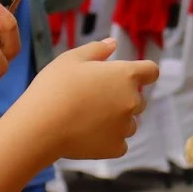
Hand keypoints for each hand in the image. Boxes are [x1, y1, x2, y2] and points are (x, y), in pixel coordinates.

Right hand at [13, 38, 159, 158]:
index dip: (143, 73)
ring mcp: (125, 127)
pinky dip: (108, 140)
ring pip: (128, 122)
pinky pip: (119, 143)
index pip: (151, 71)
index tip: (129, 76)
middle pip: (137, 99)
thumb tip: (113, 43)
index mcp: (125, 75)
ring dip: (116, 120)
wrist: (41, 126)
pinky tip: (87, 134)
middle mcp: (132, 101)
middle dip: (121, 98)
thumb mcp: (71, 59)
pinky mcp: (116, 148)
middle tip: (92, 99)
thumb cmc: (54, 87)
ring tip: (87, 119)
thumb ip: (97, 49)